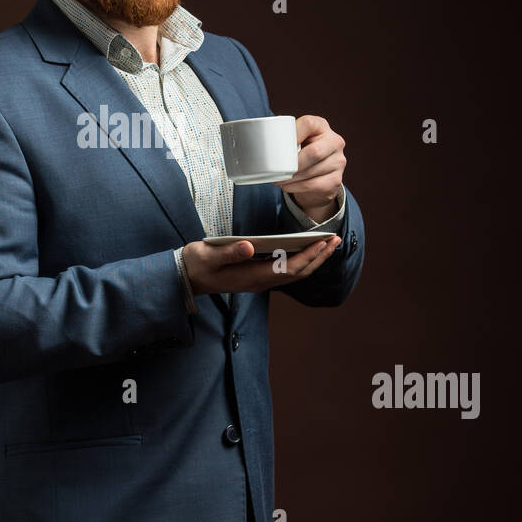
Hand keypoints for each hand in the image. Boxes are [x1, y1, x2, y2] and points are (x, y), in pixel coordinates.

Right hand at [182, 235, 341, 296]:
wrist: (185, 279)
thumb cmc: (196, 265)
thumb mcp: (208, 255)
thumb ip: (230, 252)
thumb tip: (251, 247)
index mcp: (252, 276)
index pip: (289, 268)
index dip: (309, 256)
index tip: (324, 242)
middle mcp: (259, 282)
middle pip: (297, 273)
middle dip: (318, 257)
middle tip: (336, 240)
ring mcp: (259, 281)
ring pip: (293, 273)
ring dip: (312, 260)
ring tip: (327, 244)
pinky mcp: (256, 276)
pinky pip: (285, 271)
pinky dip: (300, 261)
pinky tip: (306, 250)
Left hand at [280, 115, 345, 221]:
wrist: (318, 178)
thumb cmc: (301, 154)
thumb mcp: (296, 141)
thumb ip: (283, 136)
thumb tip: (253, 139)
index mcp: (321, 126)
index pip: (308, 124)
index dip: (293, 133)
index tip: (279, 144)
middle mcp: (334, 142)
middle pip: (314, 152)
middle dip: (292, 163)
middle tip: (276, 170)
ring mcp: (338, 162)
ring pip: (312, 171)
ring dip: (291, 177)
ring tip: (277, 179)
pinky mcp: (336, 180)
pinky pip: (314, 184)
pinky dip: (297, 187)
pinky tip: (287, 186)